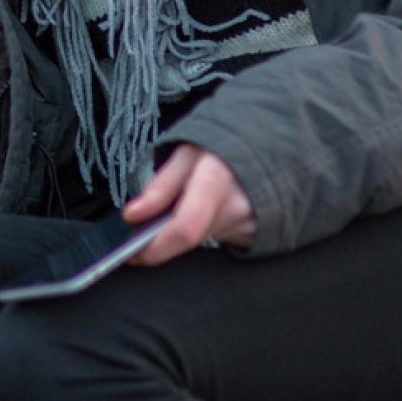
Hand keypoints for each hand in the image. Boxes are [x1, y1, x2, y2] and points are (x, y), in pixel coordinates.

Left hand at [121, 143, 255, 266]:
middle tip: (145, 228)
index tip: (131, 252)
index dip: (155, 247)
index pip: (184, 228)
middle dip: (161, 239)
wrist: (270, 151)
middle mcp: (236, 209)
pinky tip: (204, 210)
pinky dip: (202, 230)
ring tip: (183, 205)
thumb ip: (160, 186)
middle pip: (188, 239)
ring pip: (200, 241)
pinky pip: (216, 239)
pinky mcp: (253, 237)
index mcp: (216, 182)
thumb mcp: (186, 153)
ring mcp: (249, 227)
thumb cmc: (224, 148)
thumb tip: (132, 216)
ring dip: (182, 231)